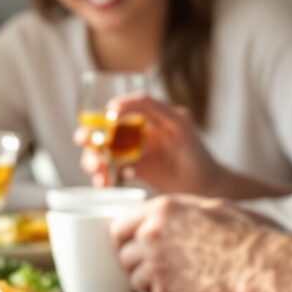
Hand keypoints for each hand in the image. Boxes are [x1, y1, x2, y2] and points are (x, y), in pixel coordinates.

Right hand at [73, 94, 227, 194]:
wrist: (208, 187)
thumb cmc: (197, 152)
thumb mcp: (177, 122)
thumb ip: (151, 107)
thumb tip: (117, 104)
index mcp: (146, 120)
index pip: (117, 114)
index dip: (102, 117)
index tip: (96, 124)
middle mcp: (137, 135)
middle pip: (104, 135)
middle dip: (90, 141)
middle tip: (84, 145)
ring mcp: (135, 154)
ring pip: (104, 155)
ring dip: (95, 162)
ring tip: (97, 172)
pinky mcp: (135, 172)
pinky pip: (112, 173)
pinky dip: (106, 178)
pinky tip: (107, 183)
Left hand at [111, 195, 291, 291]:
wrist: (260, 266)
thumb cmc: (246, 234)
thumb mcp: (211, 206)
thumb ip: (179, 211)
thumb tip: (167, 215)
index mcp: (162, 209)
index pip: (120, 225)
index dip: (123, 238)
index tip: (127, 246)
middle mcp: (152, 234)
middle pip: (123, 253)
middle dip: (134, 261)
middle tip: (151, 266)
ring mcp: (155, 263)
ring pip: (134, 277)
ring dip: (147, 280)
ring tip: (171, 279)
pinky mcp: (165, 290)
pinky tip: (182, 289)